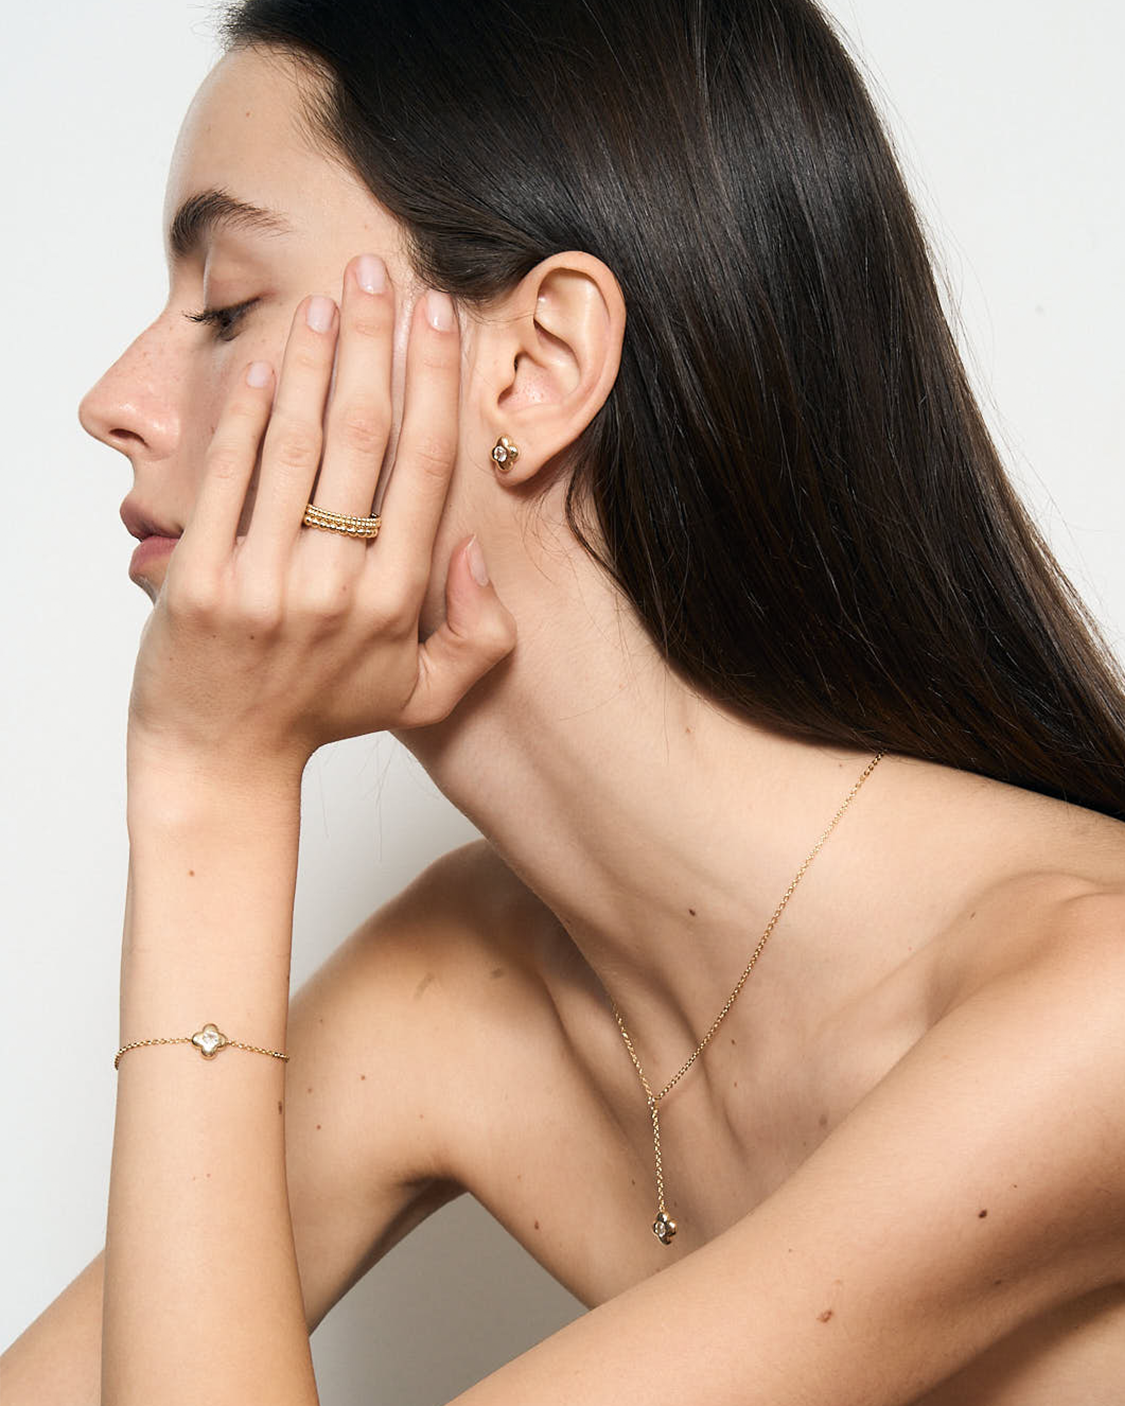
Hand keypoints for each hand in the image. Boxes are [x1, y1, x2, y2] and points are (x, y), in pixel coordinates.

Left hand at [126, 257, 516, 776]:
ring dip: (315, 360)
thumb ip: (479, 638)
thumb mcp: (423, 698)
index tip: (435, 320)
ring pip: (298, 446)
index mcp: (393, 605)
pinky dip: (248, 414)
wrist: (221, 758)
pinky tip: (268, 361)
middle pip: (365, 439)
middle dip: (374, 343)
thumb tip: (475, 549)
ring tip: (327, 296)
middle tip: (378, 271)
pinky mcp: (202, 580)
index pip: (421, 472)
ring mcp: (264, 583)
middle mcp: (335, 588)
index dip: (433, 385)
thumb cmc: (322, 716)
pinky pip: (230, 479)